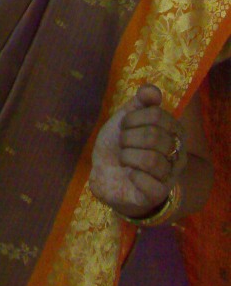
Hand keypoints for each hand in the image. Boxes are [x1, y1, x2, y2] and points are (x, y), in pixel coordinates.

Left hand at [89, 84, 186, 218]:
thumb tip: (153, 91)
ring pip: (151, 160)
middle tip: (123, 144)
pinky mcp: (157, 195)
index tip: (124, 126)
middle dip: (128, 138)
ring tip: (124, 159)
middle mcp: (177, 153)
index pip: (156, 115)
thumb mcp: (127, 118)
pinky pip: (149, 184)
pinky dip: (132, 176)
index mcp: (174, 131)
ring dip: (128, 156)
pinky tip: (129, 174)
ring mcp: (169, 176)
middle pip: (153, 136)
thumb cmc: (122, 144)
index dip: (133, 119)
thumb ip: (140, 102)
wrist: (107, 174)